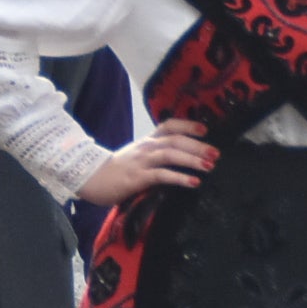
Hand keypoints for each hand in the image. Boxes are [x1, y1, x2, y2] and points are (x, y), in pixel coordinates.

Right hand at [74, 118, 217, 208]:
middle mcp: (145, 147)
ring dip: (192, 159)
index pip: (168, 126)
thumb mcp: (137, 156)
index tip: (205, 129)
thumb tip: (181, 157)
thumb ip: (155, 154)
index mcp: (146, 141)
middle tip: (216, 153)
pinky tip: (194, 182)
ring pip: (170, 154)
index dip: (187, 125)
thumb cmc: (117, 169)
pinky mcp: (137, 177)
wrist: (90, 177)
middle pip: (174, 140)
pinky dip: (179, 177)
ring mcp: (141, 161)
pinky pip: (161, 175)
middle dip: (197, 146)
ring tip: (209, 166)